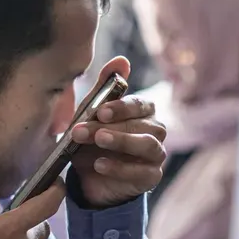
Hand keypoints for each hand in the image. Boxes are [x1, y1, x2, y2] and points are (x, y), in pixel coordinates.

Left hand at [70, 57, 166, 207]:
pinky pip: (141, 172)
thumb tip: (121, 60)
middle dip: (110, 127)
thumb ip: (105, 88)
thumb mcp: (92, 114)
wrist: (88, 178)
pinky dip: (119, 168)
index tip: (100, 112)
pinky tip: (99, 165)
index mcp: (144, 111)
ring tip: (98, 142)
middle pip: (140, 125)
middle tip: (82, 131)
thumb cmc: (93, 140)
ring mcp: (156, 154)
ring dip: (121, 142)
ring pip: (147, 145)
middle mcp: (155, 130)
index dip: (121, 107)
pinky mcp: (152, 177)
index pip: (140, 105)